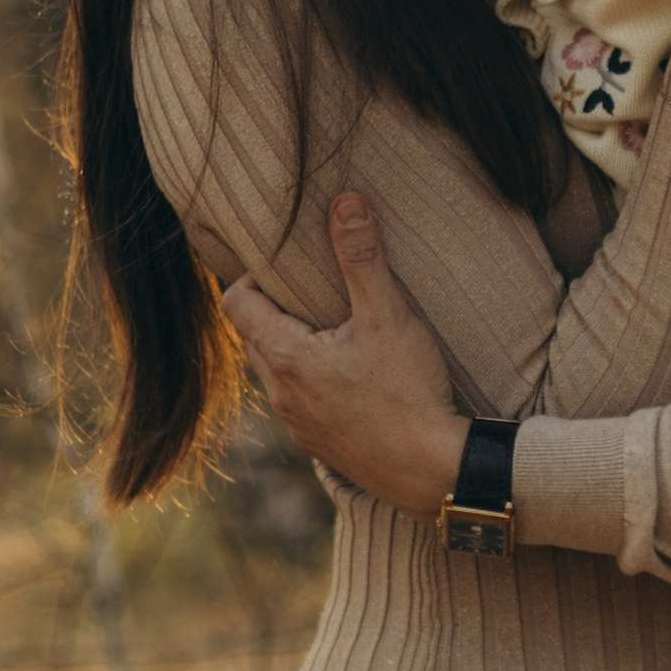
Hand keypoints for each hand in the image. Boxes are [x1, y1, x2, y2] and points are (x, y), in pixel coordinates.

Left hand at [226, 192, 467, 517]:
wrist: (434, 471)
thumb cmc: (409, 392)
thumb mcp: (387, 315)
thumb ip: (362, 256)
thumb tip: (345, 200)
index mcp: (285, 356)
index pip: (236, 302)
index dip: (254, 275)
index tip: (288, 263)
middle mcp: (280, 394)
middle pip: (252, 337)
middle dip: (274, 309)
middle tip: (312, 289)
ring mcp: (298, 426)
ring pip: (274, 373)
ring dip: (292, 348)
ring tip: (332, 331)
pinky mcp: (320, 446)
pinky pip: (298, 403)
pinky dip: (311, 382)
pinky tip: (351, 376)